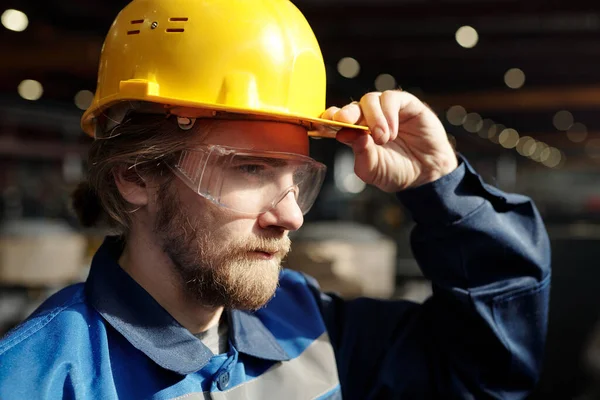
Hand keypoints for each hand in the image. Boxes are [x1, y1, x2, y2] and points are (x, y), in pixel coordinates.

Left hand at [321, 90, 457, 191]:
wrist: (427, 173)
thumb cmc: (396, 171)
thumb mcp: (373, 170)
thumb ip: (361, 154)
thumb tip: (346, 135)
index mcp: (354, 133)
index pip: (336, 120)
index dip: (329, 118)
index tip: (325, 123)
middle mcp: (368, 118)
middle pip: (351, 107)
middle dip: (345, 113)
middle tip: (344, 121)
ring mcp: (385, 109)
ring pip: (369, 100)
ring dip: (373, 118)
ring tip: (382, 139)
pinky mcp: (405, 103)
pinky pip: (390, 98)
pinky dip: (388, 114)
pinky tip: (392, 131)